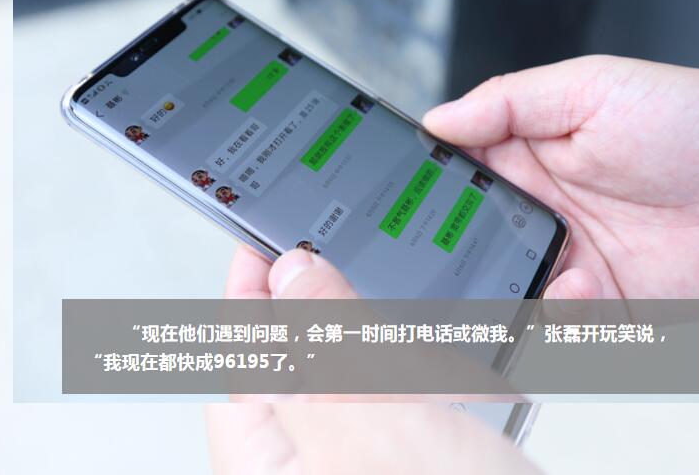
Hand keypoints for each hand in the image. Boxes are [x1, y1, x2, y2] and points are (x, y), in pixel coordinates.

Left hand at [206, 247, 539, 474]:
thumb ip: (326, 347)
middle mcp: (314, 471)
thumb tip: (293, 276)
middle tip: (334, 269)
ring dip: (388, 346)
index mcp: (274, 467)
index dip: (246, 297)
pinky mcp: (416, 471)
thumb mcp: (373, 427)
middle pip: (300, 367)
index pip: (239, 363)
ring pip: (363, 384)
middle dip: (322, 315)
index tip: (255, 245)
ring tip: (405, 324)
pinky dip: (433, 381)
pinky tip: (459, 383)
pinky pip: (411, 410)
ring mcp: (367, 472)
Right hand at [423, 55, 698, 315]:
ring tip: (557, 270)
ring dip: (509, 294)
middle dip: (461, 256)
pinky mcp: (603, 309)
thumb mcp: (597, 88)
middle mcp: (543, 217)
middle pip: (471, 246)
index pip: (458, 179)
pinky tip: (584, 288)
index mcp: (532, 161)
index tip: (417, 197)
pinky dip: (558, 322)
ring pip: (505, 295)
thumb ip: (510, 101)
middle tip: (470, 250)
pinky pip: (557, 330)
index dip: (432, 191)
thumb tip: (440, 118)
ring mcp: (570, 265)